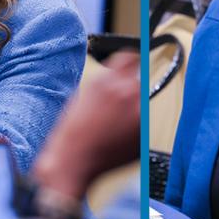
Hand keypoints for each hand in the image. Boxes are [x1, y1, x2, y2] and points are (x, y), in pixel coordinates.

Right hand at [33, 52, 140, 199]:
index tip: (132, 65)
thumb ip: (105, 82)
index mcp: (108, 81)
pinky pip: (145, 121)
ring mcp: (138, 114)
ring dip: (134, 107)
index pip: (131, 57)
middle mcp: (126, 94)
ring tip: (115, 123)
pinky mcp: (144, 133)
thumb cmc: (73, 134)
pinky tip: (119, 134)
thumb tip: (120, 76)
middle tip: (115, 105)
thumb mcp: (83, 95)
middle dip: (129, 88)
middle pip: (138, 80)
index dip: (130, 62)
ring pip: (143, 101)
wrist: (73, 161)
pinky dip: (137, 125)